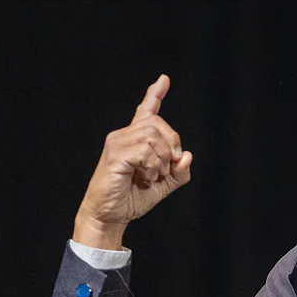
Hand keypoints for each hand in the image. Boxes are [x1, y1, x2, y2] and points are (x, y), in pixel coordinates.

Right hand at [73, 74, 193, 249]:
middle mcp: (124, 136)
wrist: (110, 216)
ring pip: (153, 136)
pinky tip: (146, 179)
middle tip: (169, 167)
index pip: (146, 111)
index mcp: (135, 140)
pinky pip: (145, 151)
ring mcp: (118, 143)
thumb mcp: (163, 185)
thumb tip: (186, 156)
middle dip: (172, 145)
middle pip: (158, 124)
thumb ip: (178, 171)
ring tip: (154, 176)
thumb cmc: (132, 199)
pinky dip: (152, 167)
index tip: (164, 79)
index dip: (155, 94)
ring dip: (163, 159)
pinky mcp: (115, 155)